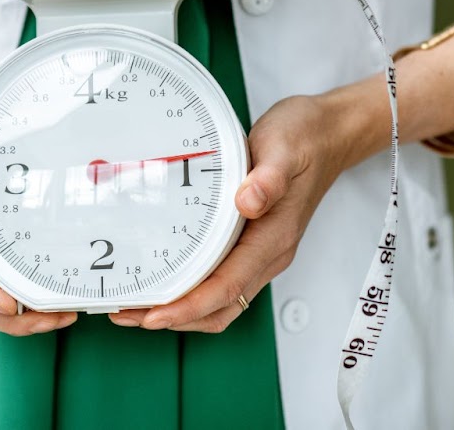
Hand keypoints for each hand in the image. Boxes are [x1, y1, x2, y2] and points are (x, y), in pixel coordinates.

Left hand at [109, 83, 382, 333]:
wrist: (327, 134)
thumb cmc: (304, 138)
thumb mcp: (285, 147)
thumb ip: (269, 177)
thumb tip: (249, 201)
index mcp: (274, 237)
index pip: (227, 287)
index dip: (188, 307)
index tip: (153, 315)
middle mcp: (268, 253)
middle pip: (219, 307)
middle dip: (173, 318)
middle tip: (126, 313)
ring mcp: (261, 252)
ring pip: (220, 301)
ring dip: (180, 310)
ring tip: (136, 305)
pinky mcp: (252, 243)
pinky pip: (221, 282)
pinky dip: (191, 292)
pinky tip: (165, 279)